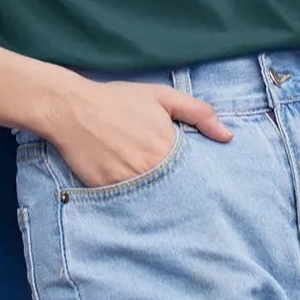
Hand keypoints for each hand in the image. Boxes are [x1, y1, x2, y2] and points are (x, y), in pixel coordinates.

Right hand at [51, 80, 231, 188]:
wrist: (72, 109)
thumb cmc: (118, 100)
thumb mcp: (162, 97)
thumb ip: (199, 113)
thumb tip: (228, 136)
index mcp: (168, 147)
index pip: (195, 173)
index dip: (199, 177)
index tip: (203, 182)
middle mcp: (150, 168)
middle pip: (176, 189)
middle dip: (182, 192)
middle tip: (187, 195)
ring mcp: (127, 182)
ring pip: (154, 199)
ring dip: (161, 199)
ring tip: (163, 196)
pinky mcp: (106, 190)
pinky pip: (128, 202)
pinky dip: (135, 201)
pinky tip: (138, 197)